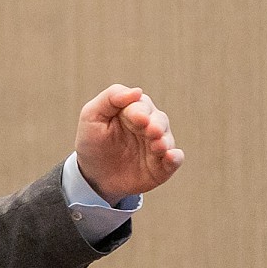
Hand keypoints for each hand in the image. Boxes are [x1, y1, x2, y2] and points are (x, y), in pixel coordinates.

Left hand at [74, 84, 183, 203]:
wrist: (93, 176)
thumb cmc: (92, 142)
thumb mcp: (91, 116)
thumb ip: (110, 98)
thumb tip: (137, 91)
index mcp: (132, 111)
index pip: (140, 105)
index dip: (140, 111)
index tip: (139, 119)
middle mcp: (149, 125)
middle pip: (158, 119)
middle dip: (156, 124)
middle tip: (151, 131)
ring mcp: (157, 145)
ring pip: (167, 138)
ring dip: (164, 140)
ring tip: (158, 145)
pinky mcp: (162, 165)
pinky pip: (175, 159)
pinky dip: (175, 157)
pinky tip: (170, 157)